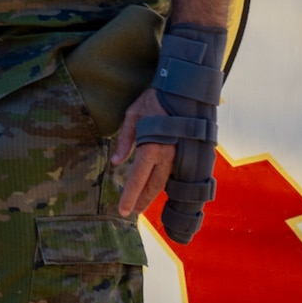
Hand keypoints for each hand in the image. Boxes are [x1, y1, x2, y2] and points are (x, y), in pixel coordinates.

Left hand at [112, 88, 175, 217]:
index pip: (137, 179)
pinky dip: (162, 182)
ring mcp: (179, 156)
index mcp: (152, 147)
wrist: (184, 90)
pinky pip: (172, 173)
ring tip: (140, 204)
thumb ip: (124, 140)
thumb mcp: (133, 115)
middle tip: (131, 212)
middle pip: (152, 186)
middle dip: (141, 200)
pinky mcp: (185, 153)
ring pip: (164, 182)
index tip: (123, 211)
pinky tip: (154, 188)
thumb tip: (115, 163)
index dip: (129, 196)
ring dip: (151, 194)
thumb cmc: (155, 100)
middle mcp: (168, 156)